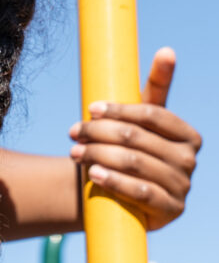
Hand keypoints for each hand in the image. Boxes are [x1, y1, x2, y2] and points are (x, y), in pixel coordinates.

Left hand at [68, 48, 201, 230]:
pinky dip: (115, 182)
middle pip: (138, 139)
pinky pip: (140, 192)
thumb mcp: (140, 120)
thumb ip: (155, 87)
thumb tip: (168, 51)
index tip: (91, 108)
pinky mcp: (170, 211)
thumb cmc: (128, 149)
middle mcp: (190, 160)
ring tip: (75, 152)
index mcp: (188, 135)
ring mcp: (182, 187)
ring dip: (99, 156)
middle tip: (73, 131)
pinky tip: (94, 175)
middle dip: (101, 133)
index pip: (153, 115)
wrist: (117, 194)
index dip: (120, 110)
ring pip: (135, 164)